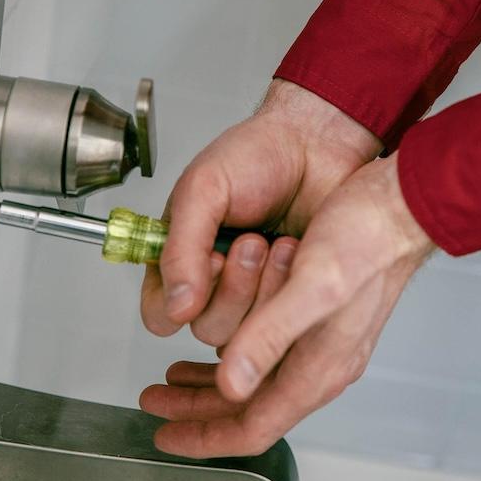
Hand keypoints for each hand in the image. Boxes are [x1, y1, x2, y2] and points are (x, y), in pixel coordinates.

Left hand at [139, 153, 436, 456]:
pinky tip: (218, 338)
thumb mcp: (317, 284)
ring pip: (256, 380)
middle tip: (156, 400)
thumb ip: (273, 335)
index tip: (166, 433)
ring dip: (211, 379)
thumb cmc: (369, 238)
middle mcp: (321, 362)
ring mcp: (321, 342)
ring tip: (175, 375)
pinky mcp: (318, 319)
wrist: (402, 206)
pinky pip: (266, 352)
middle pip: (249, 408)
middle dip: (197, 408)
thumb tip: (233, 383)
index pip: (254, 426)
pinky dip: (234, 350)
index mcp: (320, 364)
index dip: (204, 435)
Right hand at [141, 78, 380, 345]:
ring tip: (277, 245)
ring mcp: (257, 295)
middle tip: (251, 242)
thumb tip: (175, 306)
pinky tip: (296, 256)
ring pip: (246, 335)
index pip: (161, 313)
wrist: (318, 145)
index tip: (209, 259)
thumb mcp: (204, 189)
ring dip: (263, 289)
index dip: (180, 299)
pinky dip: (290, 293)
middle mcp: (217, 283)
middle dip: (232, 287)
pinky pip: (285, 326)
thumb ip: (181, 247)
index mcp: (182, 258)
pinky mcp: (294, 301)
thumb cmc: (260, 156)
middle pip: (206, 329)